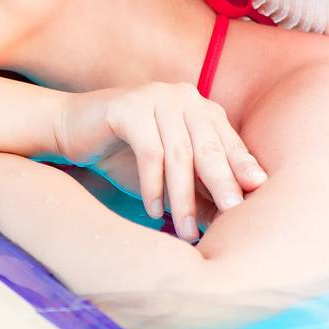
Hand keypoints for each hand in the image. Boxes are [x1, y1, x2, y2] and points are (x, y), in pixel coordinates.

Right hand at [52, 82, 266, 241]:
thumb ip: (200, 188)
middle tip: (232, 215)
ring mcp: (157, 97)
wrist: (72, 129)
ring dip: (184, 197)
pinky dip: (153, 186)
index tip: (256, 197)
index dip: (242, 169)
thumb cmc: (126, 155)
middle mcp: (184, 97)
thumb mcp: (170, 175)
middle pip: (209, 147)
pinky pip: (150, 151)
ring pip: (179, 154)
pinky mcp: (129, 106)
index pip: (229, 143)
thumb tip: (232, 219)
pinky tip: (154, 212)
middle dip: (221, 185)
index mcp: (201, 109)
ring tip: (188, 231)